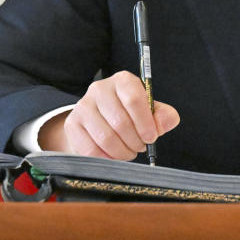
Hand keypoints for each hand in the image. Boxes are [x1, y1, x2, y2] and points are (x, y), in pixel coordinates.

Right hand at [39, 70, 179, 159]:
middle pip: (120, 122)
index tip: (151, 137)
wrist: (101, 119)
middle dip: (135, 142)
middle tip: (140, 146)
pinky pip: (90, 149)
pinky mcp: (72, 124)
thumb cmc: (130, 114)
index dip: (145, 123)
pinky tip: (113, 155)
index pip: (134, 100)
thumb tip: (167, 121)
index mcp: (123, 81)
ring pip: (105, 138)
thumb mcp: (150, 111)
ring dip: (122, 152)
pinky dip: (106, 158)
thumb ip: (163, 116)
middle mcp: (100, 89)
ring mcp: (83, 106)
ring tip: (128, 151)